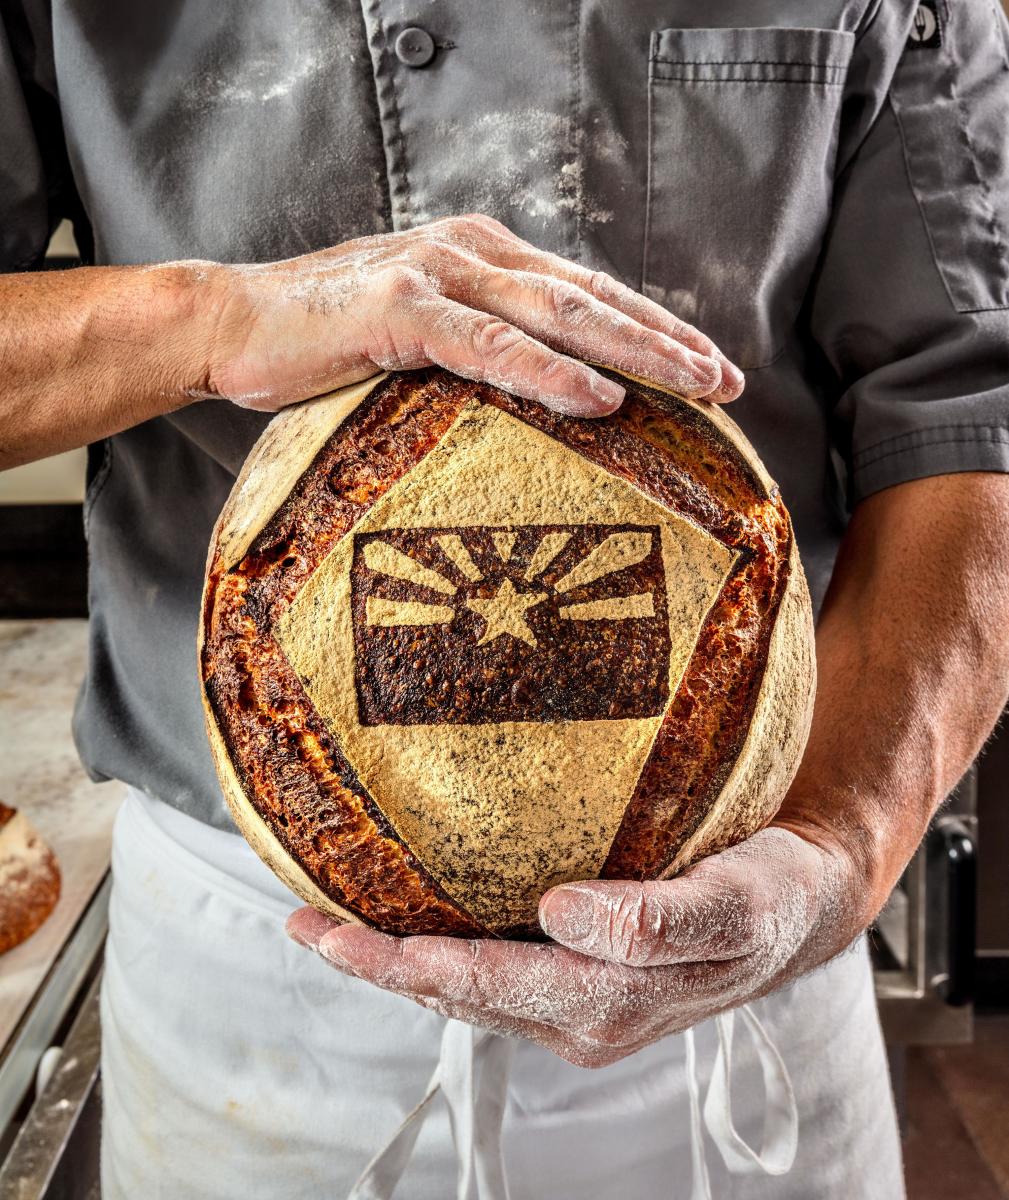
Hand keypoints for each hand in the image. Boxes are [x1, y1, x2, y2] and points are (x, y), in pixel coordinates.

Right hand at [199, 212, 742, 414]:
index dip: (654, 327)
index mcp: (483, 256)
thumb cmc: (326, 341)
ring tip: (697, 385)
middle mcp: (472, 251)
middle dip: (669, 340)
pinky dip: (551, 372)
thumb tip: (536, 392)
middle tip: (729, 382)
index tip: (709, 367)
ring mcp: (438, 273)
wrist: (231, 324)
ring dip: (636, 350)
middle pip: (593, 297)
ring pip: (560, 313)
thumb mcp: (421, 334)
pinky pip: (491, 345)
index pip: (588, 291)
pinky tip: (602, 398)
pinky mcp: (401, 309)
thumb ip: (478, 343)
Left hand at [286, 823, 865, 1067]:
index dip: (406, 964)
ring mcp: (577, 1001)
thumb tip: (562, 912)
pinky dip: (440, 949)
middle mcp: (582, 1015)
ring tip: (330, 925)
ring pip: (468, 988)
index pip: (486, 986)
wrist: (797, 905)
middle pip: (459, 995)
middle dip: (379, 965)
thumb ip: (657, 918)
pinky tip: (411, 921)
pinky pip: (493, 968)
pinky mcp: (578, 976)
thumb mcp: (734, 906)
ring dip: (398, 961)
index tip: (336, 935)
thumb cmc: (769, 896)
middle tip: (304, 925)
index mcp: (609, 1004)